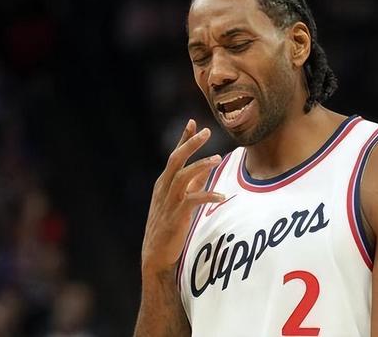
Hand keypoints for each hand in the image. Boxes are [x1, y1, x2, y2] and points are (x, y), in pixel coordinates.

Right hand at [141, 119, 224, 275]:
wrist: (156, 254)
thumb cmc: (169, 225)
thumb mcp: (179, 199)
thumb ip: (192, 183)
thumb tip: (207, 167)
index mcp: (163, 182)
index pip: (174, 155)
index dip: (183, 138)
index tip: (193, 122)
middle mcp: (163, 188)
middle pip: (176, 160)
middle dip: (190, 144)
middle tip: (207, 131)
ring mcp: (168, 201)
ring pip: (182, 176)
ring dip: (200, 166)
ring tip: (217, 158)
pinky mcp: (176, 216)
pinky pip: (192, 201)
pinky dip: (207, 196)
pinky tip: (222, 196)